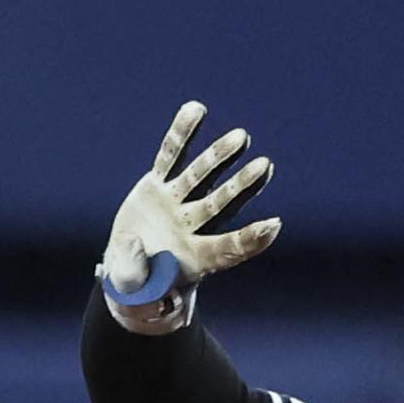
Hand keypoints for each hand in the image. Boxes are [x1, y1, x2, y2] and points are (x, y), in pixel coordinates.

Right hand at [102, 101, 278, 303]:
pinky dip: (181, 135)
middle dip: (241, 186)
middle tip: (264, 166)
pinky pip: (170, 156)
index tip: (273, 224)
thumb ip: (136, 273)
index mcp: (195, 261)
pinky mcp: (158, 188)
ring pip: (200, 176)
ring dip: (219, 156)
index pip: (227, 249)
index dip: (250, 240)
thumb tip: (139, 245)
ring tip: (241, 137)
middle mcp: (191, 229)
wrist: (130, 275)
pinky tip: (196, 109)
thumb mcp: (135, 293)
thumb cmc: (139, 291)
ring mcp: (175, 205)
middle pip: (221, 205)